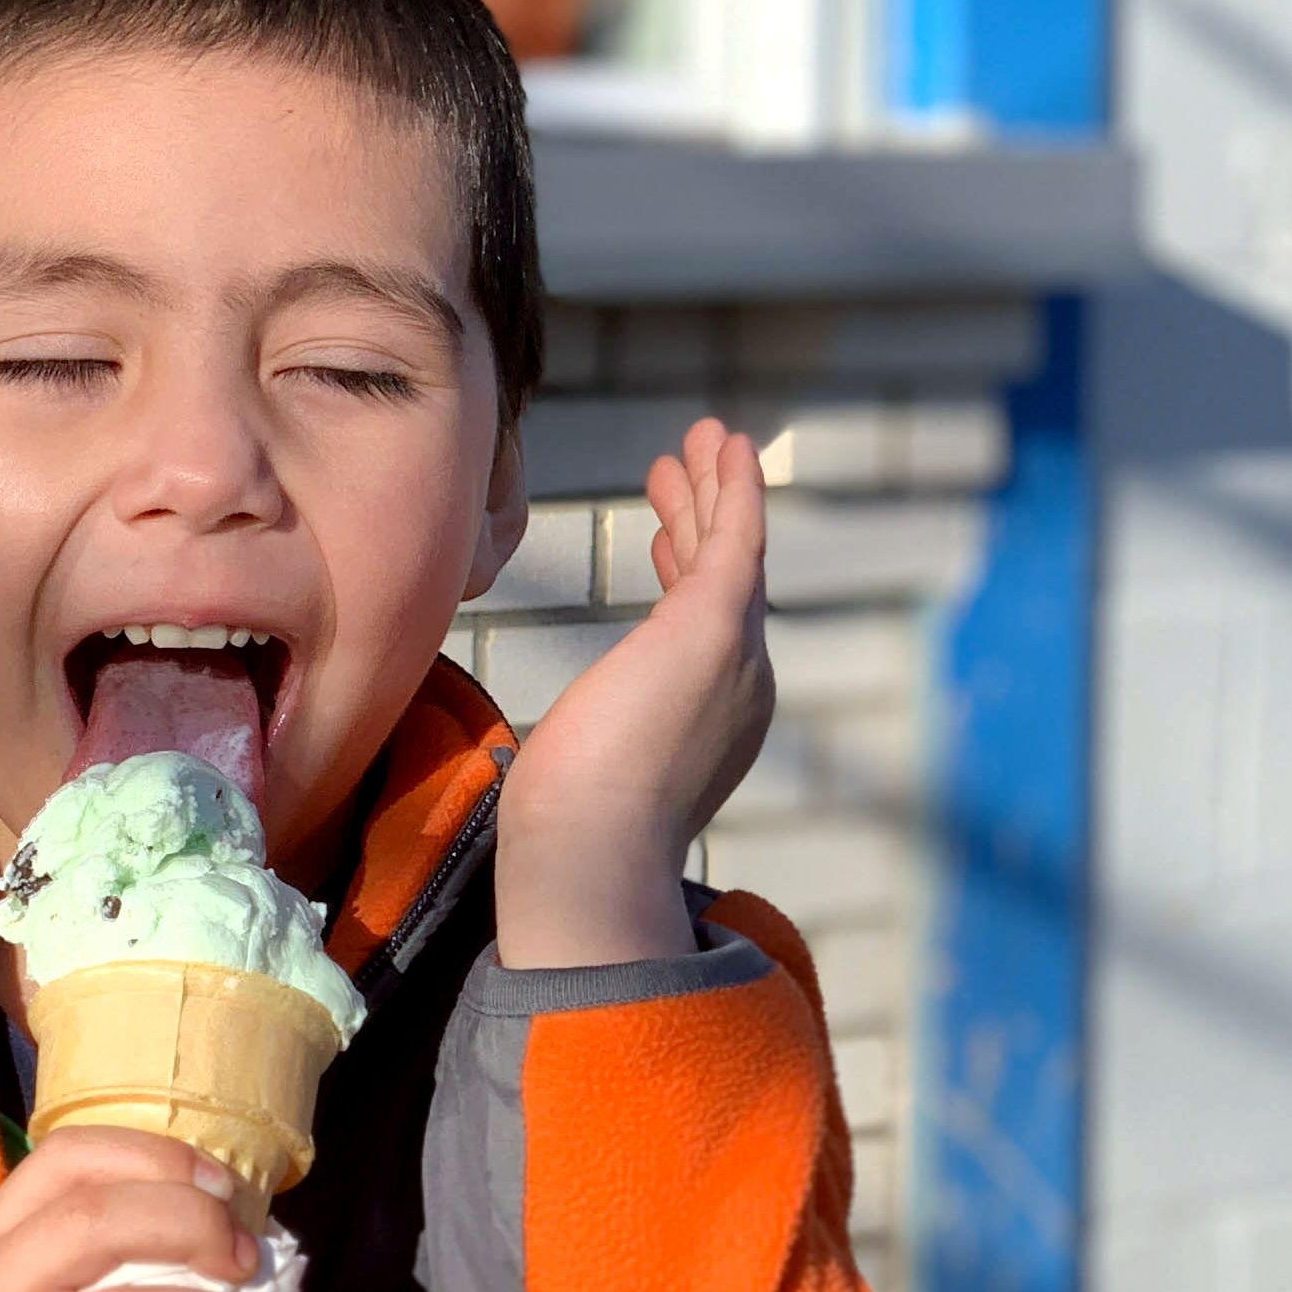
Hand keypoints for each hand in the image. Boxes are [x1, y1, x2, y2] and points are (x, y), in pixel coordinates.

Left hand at [494, 417, 773, 968]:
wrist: (589, 849)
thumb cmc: (566, 831)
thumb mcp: (583, 775)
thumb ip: (590, 754)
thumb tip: (554, 768)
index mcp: (705, 722)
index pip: (694, 628)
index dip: (678, 572)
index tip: (660, 537)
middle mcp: (737, 687)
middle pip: (716, 581)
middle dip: (697, 523)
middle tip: (677, 472)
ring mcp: (734, 655)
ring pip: (726, 553)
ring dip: (710, 493)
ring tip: (695, 442)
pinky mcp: (716, 625)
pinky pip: (736, 538)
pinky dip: (733, 490)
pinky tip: (725, 444)